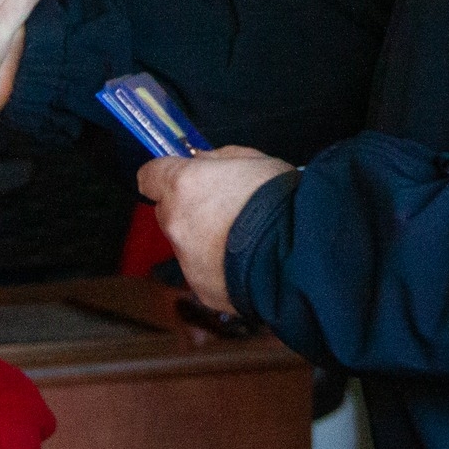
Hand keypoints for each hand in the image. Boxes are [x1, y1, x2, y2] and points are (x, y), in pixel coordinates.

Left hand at [137, 147, 293, 313]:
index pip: (148, 177)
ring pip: (186, 245)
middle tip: (223, 210)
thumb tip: (199, 161)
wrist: (300, 251)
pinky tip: (247, 264)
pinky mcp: (202, 289)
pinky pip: (204, 274)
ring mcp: (186, 260)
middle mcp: (176, 223)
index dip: (163, 176)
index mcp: (182, 185)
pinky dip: (220, 268)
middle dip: (188, 210)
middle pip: (168, 213)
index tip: (178, 178)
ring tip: (243, 241)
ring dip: (205, 241)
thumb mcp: (252, 159)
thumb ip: (217, 159)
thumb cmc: (278, 198)